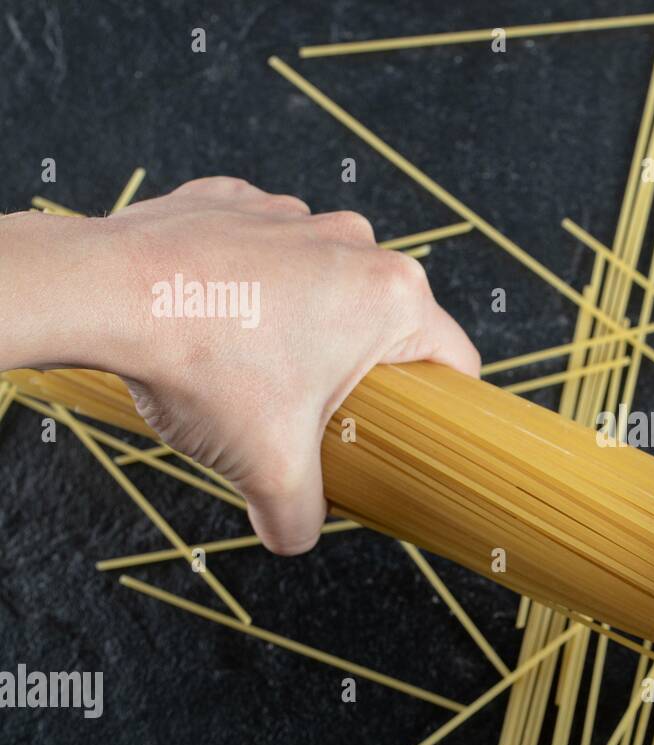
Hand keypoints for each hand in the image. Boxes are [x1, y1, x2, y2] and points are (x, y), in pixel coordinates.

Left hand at [1, 177, 478, 553]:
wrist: (101, 292)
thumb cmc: (200, 366)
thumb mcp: (269, 469)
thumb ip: (299, 516)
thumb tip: (296, 533)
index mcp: (391, 298)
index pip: (453, 360)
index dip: (438, 405)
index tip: (408, 428)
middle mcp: (356, 243)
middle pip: (384, 324)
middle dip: (355, 369)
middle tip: (309, 410)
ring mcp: (296, 216)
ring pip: (324, 285)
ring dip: (301, 324)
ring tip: (247, 365)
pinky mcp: (240, 202)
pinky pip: (264, 253)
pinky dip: (247, 284)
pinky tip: (211, 317)